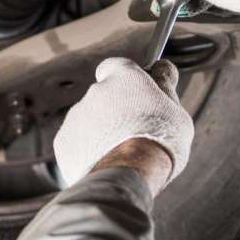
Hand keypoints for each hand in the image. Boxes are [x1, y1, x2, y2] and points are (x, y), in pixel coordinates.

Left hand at [54, 58, 192, 187]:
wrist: (129, 174)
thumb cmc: (160, 141)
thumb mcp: (176, 110)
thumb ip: (164, 86)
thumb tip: (163, 68)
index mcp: (123, 77)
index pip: (117, 66)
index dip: (124, 80)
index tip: (135, 94)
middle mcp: (95, 91)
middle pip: (104, 97)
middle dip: (115, 111)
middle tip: (134, 133)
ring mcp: (76, 115)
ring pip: (89, 121)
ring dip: (102, 132)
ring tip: (121, 154)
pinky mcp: (63, 141)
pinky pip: (77, 142)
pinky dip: (88, 150)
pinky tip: (105, 163)